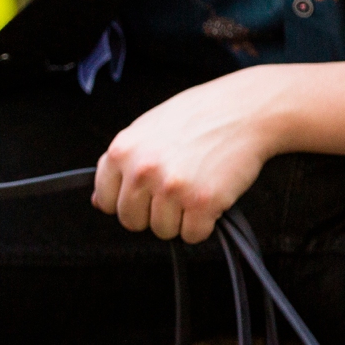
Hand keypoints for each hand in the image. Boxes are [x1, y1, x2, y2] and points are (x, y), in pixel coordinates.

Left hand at [92, 68, 290, 242]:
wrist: (246, 109)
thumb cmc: (198, 116)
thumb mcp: (147, 129)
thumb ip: (121, 163)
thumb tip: (98, 202)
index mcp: (122, 151)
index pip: (106, 201)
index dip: (127, 200)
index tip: (145, 193)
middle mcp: (142, 170)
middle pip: (132, 221)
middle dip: (151, 213)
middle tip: (174, 190)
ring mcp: (172, 188)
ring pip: (163, 231)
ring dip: (180, 218)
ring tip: (195, 187)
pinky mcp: (202, 203)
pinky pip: (193, 235)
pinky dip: (204, 224)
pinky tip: (210, 197)